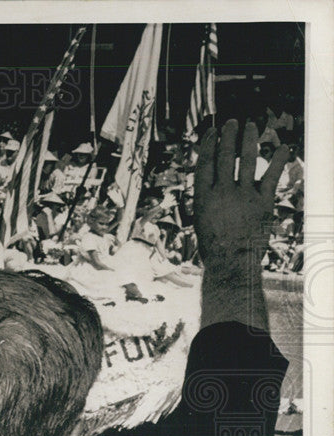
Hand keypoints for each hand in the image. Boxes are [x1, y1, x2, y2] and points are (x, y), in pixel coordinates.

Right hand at [194, 119, 288, 269]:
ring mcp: (243, 196)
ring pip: (247, 160)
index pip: (204, 163)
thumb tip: (215, 181)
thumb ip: (209, 200)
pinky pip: (272, 176)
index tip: (211, 132)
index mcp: (203, 197)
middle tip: (231, 123)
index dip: (208, 145)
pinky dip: (279, 160)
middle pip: (224, 157)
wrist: (231, 263)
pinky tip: (283, 147)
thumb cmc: (214, 246)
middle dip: (228, 136)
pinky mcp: (263, 203)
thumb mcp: (202, 221)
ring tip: (251, 127)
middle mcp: (222, 193)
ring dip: (249, 140)